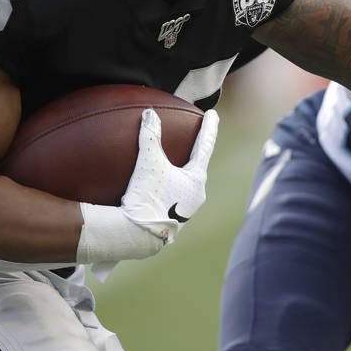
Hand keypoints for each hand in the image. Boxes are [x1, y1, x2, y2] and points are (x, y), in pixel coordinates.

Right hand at [119, 108, 218, 244]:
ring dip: (181, 173)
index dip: (209, 128)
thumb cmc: (148, 198)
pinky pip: (172, 196)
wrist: (138, 236)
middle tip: (196, 139)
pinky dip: (168, 186)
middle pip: (198, 167)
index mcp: (196, 180)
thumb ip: (150, 136)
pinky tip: (156, 187)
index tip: (212, 114)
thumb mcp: (149, 163)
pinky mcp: (172, 220)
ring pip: (185, 184)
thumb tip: (149, 114)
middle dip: (196, 153)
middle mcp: (196, 196)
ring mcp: (186, 211)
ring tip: (175, 164)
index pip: (205, 146)